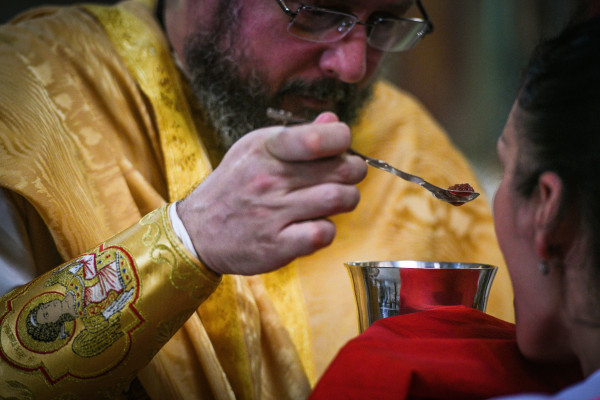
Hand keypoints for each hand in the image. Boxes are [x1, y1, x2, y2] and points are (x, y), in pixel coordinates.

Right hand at [177, 112, 366, 274]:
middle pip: (341, 170)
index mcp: (266, 148)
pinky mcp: (276, 245)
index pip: (320, 137)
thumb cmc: (233, 186)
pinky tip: (316, 226)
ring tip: (334, 201)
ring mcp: (273, 213)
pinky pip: (322, 234)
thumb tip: (333, 121)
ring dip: (346, 200)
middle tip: (345, 177)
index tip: (340, 149)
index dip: (343, 140)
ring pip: (338, 199)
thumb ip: (297, 136)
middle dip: (353, 172)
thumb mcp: (255, 149)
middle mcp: (270, 178)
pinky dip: (327, 230)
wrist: (197, 231)